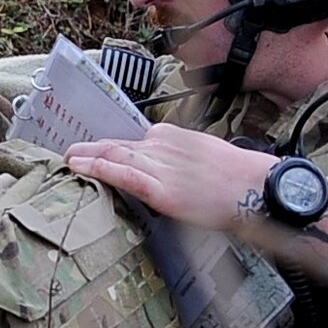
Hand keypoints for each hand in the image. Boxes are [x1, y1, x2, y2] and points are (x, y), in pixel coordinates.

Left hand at [65, 123, 276, 234]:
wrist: (260, 188)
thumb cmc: (238, 177)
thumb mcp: (203, 155)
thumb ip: (178, 159)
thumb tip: (160, 167)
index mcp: (173, 137)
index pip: (132, 140)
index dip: (107, 146)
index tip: (89, 149)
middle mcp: (163, 147)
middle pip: (117, 145)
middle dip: (89, 148)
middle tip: (68, 151)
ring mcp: (162, 167)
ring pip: (114, 156)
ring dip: (86, 157)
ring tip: (67, 159)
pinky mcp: (163, 190)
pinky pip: (124, 175)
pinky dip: (99, 169)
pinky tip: (80, 168)